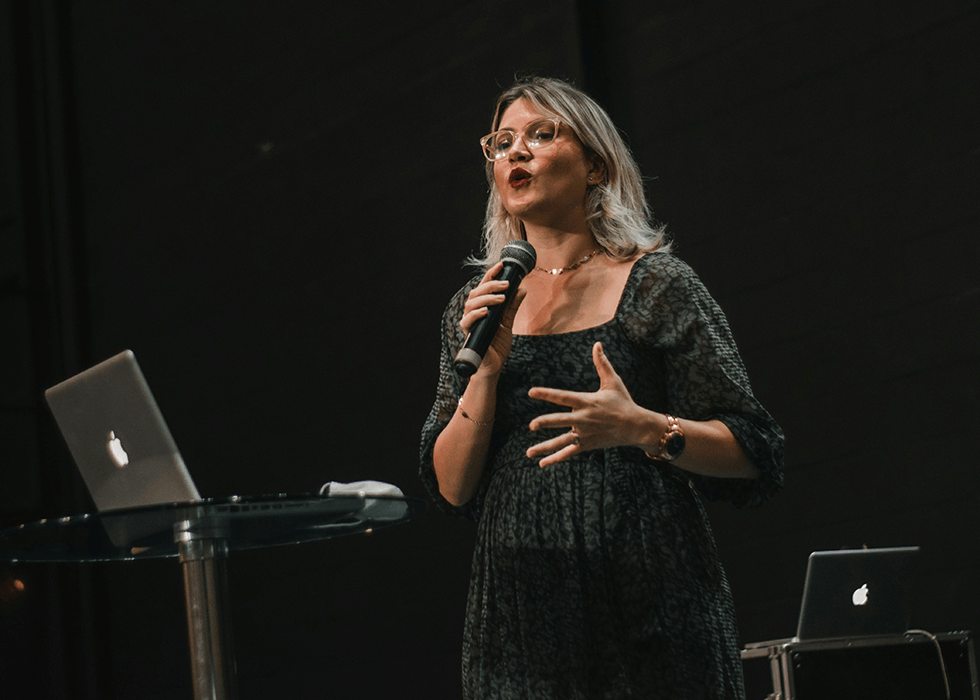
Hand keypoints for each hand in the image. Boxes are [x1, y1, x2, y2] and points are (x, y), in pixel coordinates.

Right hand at [460, 261, 526, 376]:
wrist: (494, 365)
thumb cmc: (497, 344)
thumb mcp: (508, 322)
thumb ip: (512, 306)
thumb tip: (521, 289)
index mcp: (482, 307)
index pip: (484, 286)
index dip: (491, 274)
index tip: (502, 265)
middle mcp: (473, 312)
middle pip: (476, 292)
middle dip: (491, 285)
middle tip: (506, 284)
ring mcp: (470, 323)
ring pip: (471, 304)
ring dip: (486, 298)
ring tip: (502, 297)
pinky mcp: (469, 334)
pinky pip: (467, 321)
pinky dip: (476, 314)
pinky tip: (487, 311)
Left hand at [526, 342, 644, 466]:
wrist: (636, 426)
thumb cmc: (623, 402)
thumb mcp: (613, 381)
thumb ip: (601, 363)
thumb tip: (597, 343)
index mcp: (587, 401)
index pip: (563, 396)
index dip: (547, 394)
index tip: (531, 392)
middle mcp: (584, 418)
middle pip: (561, 420)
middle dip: (546, 422)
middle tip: (531, 425)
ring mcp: (585, 433)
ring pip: (562, 441)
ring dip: (545, 447)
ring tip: (529, 453)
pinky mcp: (588, 444)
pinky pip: (569, 453)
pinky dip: (556, 459)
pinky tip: (542, 463)